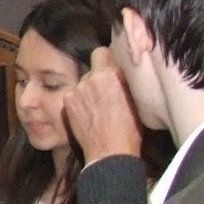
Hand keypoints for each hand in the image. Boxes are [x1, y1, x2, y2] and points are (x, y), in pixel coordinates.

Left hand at [63, 48, 143, 162]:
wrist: (109, 152)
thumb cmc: (129, 130)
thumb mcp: (135, 100)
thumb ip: (125, 80)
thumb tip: (123, 69)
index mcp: (114, 74)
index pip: (109, 51)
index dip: (112, 59)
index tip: (115, 66)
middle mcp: (95, 76)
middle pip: (96, 59)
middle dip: (101, 68)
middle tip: (106, 84)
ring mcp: (79, 87)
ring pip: (84, 77)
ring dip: (90, 86)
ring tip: (97, 104)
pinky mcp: (68, 100)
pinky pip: (74, 92)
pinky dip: (79, 99)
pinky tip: (87, 112)